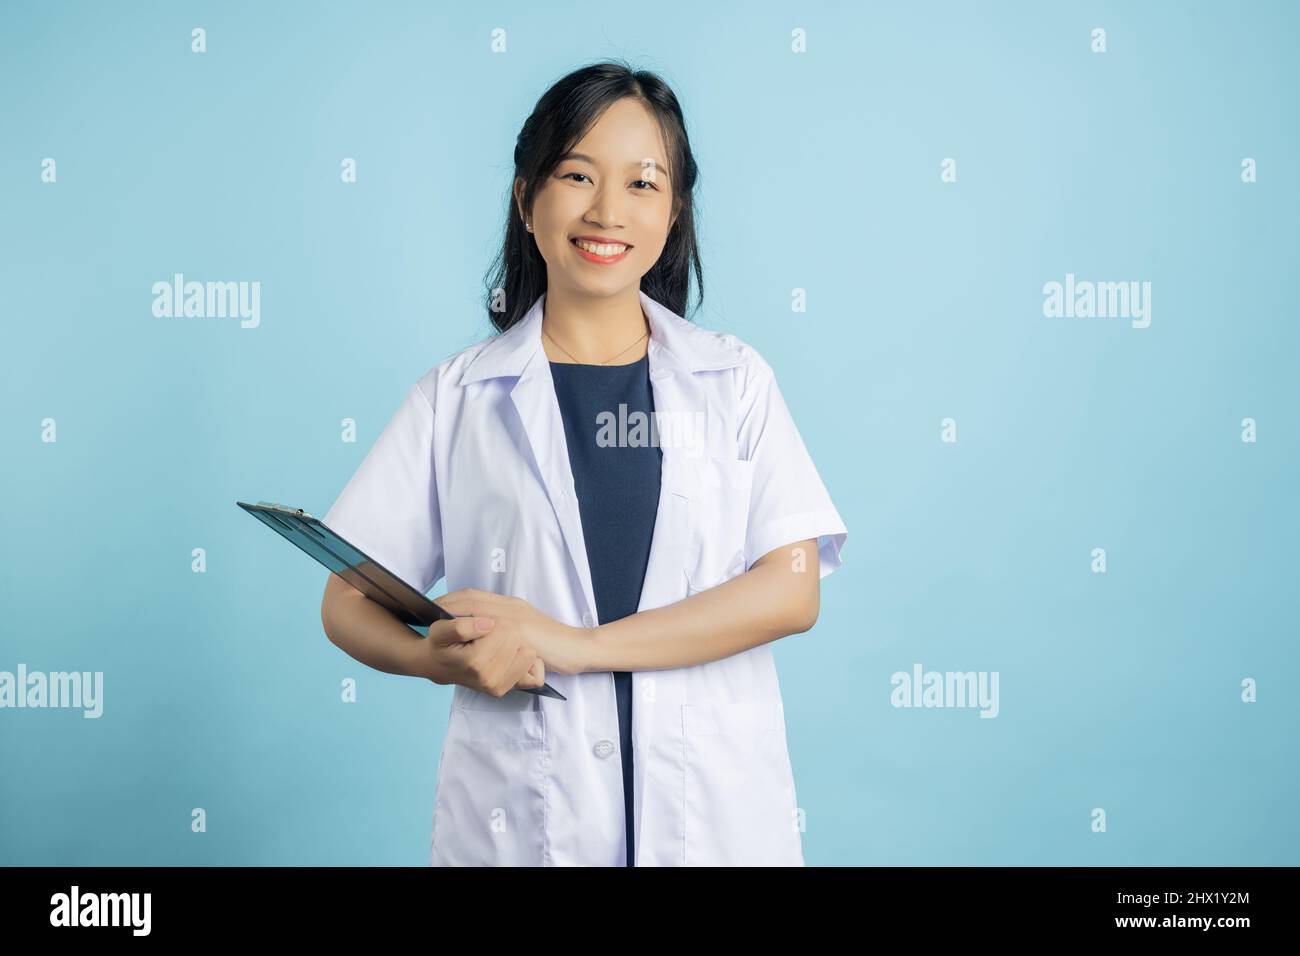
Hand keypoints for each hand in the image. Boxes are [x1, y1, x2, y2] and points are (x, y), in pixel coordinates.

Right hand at [419, 614, 546, 696]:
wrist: (438, 665)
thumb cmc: (441, 645)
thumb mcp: (440, 630)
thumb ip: (460, 626)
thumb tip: (487, 624)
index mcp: (474, 662)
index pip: (505, 629)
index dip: (494, 621)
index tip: (479, 626)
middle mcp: (489, 679)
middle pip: (518, 639)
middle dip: (504, 632)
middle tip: (485, 638)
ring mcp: (499, 688)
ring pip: (529, 653)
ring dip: (515, 646)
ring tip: (494, 647)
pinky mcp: (507, 690)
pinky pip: (535, 674)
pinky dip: (525, 664)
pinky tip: (508, 659)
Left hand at [436, 588, 591, 676]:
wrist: (575, 648)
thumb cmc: (552, 643)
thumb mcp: (526, 628)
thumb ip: (507, 625)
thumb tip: (484, 628)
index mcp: (511, 606)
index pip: (476, 596)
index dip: (454, 599)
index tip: (438, 604)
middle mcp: (511, 607)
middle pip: (472, 598)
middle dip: (448, 602)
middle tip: (431, 608)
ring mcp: (514, 617)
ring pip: (477, 607)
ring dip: (455, 612)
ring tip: (438, 619)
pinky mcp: (519, 630)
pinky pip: (490, 625)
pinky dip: (471, 625)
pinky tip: (459, 631)